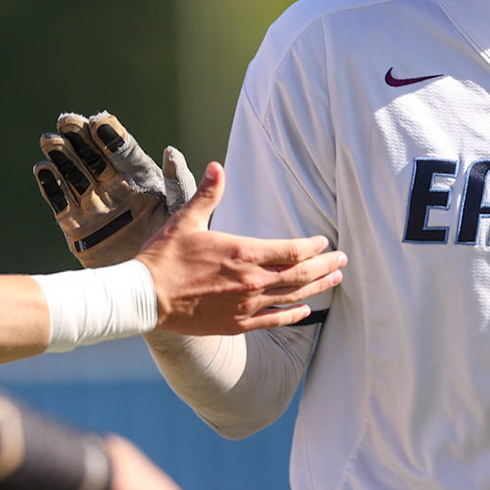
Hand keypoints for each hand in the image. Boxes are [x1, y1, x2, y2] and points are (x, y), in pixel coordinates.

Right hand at [34, 112, 196, 267]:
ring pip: (74, 176)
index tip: (99, 121)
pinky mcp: (76, 227)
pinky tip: (42, 169)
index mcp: (141, 180)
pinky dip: (51, 187)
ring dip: (62, 158)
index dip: (111, 136)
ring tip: (50, 141)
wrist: (151, 289)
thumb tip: (171, 151)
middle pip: (93, 158)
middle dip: (80, 139)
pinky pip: (60, 203)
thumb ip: (178, 182)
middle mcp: (114, 189)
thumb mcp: (181, 211)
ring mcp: (93, 206)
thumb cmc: (173, 246)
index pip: (123, 152)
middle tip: (67, 121)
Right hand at [137, 161, 344, 335]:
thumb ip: (208, 193)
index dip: (313, 247)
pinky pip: (274, 320)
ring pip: (293, 297)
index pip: (292, 250)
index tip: (325, 242)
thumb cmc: (165, 256)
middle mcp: (252, 281)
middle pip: (300, 274)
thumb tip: (218, 166)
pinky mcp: (238, 324)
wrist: (147, 297)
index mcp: (243, 253)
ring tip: (335, 280)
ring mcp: (246, 306)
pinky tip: (307, 311)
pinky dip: (294, 315)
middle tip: (343, 261)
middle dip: (325, 267)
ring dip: (317, 288)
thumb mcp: (186, 219)